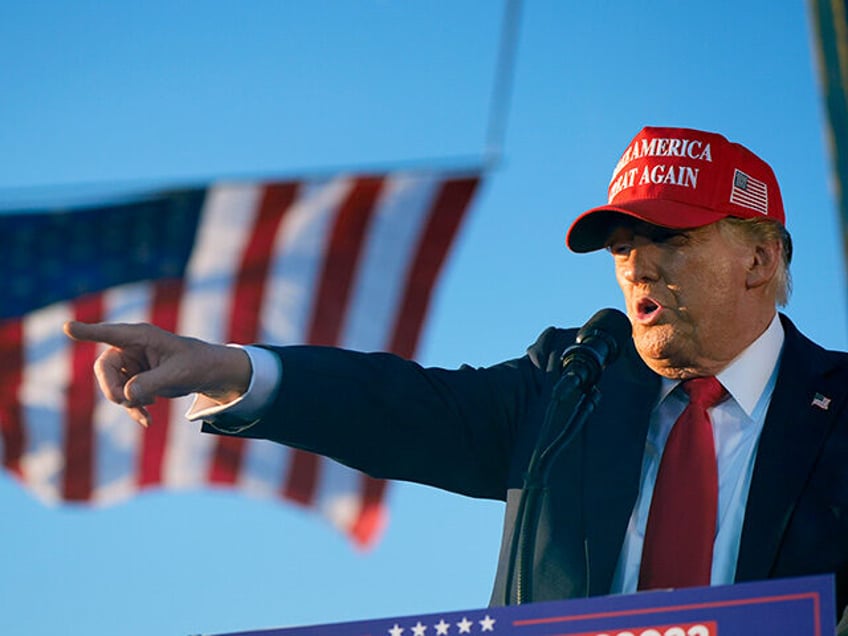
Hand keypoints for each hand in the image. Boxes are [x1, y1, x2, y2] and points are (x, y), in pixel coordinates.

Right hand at [63, 321, 251, 427]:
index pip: (109, 333)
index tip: (68, 328)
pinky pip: (123, 395)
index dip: (88, 332)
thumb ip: (152, 383)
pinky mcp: (135, 378)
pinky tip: (147, 421)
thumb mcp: (178, 375)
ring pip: (112, 385)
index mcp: (141, 336)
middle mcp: (132, 347)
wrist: (208, 373)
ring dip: (126, 400)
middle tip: (128, 402)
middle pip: (104, 368)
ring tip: (148, 408)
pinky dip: (133, 408)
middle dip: (113, 389)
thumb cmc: (196, 365)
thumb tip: (127, 395)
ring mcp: (131, 363)